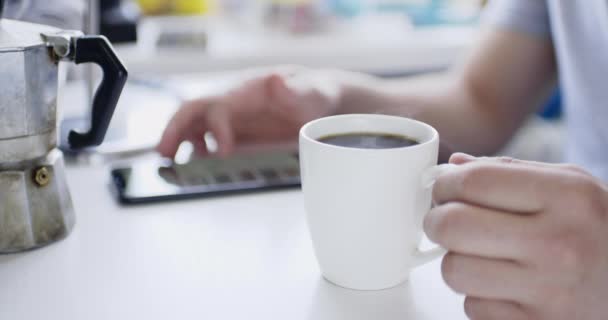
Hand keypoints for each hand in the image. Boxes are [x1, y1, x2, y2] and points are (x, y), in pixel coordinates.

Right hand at [157, 68, 339, 158]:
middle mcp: (233, 100)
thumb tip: (276, 80)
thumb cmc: (316, 94)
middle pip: (193, 109)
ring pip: (194, 122)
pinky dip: (195, 147)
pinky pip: (206, 135)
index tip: (223, 154)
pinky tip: (196, 162)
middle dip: (176, 129)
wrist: (320, 99)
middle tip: (165, 154)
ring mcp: (232, 114)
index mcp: (248, 90)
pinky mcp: (235, 128)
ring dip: (178, 139)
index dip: (215, 129)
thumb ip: (294, 90)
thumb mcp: (311, 92)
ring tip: (170, 162)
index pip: (218, 105)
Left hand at [425, 154, 607, 318]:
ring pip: (454, 271)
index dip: (444, 184)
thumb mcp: (571, 186)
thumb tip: (453, 167)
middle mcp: (558, 244)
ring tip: (480, 256)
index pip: (474, 181)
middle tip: (444, 222)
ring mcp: (548, 291)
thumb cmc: (599, 231)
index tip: (443, 189)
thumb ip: (510, 171)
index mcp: (566, 197)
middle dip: (436, 221)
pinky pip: (473, 308)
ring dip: (456, 262)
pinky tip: (504, 285)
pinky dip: (479, 296)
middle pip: (453, 226)